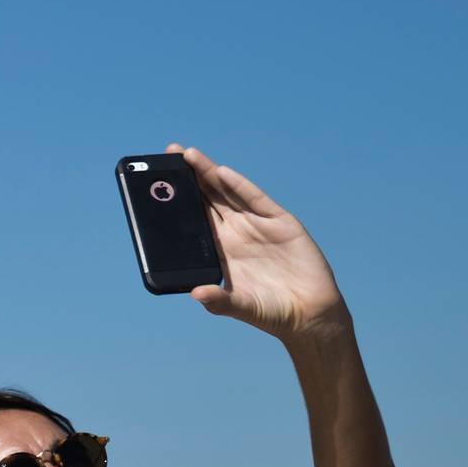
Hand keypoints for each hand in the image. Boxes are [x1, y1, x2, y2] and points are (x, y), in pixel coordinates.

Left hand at [170, 144, 347, 343]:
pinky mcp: (279, 222)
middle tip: (169, 153)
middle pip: (208, 199)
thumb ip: (219, 301)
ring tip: (189, 155)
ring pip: (228, 193)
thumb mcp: (240, 306)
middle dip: (190, 177)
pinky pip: (255, 199)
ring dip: (209, 173)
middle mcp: (236, 234)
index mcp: (221, 251)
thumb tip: (196, 293)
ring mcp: (257, 225)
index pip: (195, 220)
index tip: (158, 185)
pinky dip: (239, 186)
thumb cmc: (270, 312)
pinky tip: (222, 173)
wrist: (309, 314)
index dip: (179, 202)